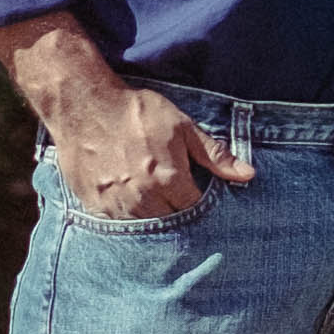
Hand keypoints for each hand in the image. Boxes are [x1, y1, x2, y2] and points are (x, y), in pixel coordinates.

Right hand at [0, 14, 252, 219]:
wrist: (86, 106)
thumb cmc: (138, 112)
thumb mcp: (183, 126)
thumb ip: (214, 154)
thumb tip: (248, 175)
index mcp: (168, 179)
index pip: (194, 208)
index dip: (199, 202)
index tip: (198, 193)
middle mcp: (143, 198)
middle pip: (170, 222)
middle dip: (177, 213)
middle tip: (176, 196)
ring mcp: (116, 205)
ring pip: (144, 227)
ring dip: (153, 217)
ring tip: (155, 198)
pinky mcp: (95, 205)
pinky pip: (118, 224)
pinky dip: (128, 217)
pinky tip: (132, 201)